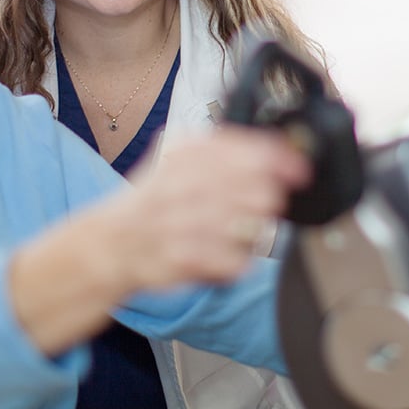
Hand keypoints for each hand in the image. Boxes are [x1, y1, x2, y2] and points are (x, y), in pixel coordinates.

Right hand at [114, 126, 310, 289]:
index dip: (283, 161)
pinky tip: (221, 255)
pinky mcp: (184, 259)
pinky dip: (236, 261)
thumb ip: (222, 147)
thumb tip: (278, 149)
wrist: (111, 243)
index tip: (298, 171)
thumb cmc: (151, 202)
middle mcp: (185, 185)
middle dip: (267, 201)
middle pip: (260, 191)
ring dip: (252, 233)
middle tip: (254, 207)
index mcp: (186, 155)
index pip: (250, 150)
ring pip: (253, 227)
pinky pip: (237, 262)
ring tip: (233, 232)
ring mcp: (184, 223)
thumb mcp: (177, 156)